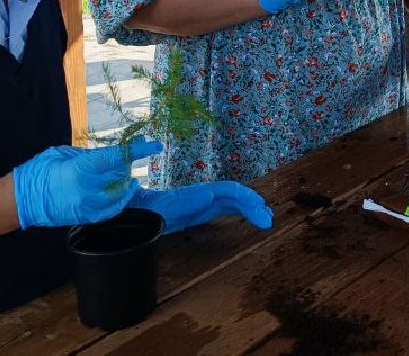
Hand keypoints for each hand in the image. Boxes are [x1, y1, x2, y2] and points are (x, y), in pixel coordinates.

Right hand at [12, 138, 162, 228]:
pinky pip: (111, 210)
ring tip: (128, 174)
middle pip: (121, 175)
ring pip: (119, 194)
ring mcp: (87, 205)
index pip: (118, 157)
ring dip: (127, 182)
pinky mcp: (85, 217)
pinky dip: (121, 200)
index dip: (139, 150)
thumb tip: (111, 154)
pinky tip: (125, 192)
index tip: (154, 145)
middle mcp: (88, 188)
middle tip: (133, 156)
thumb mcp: (64, 153)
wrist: (22, 200)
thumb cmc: (40, 171)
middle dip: (129, 164)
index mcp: (81, 168)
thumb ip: (89, 155)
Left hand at [130, 181, 272, 234]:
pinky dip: (242, 213)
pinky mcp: (203, 212)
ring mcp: (205, 203)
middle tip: (269, 219)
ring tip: (266, 219)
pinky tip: (251, 218)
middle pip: (235, 196)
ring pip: (234, 203)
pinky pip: (227, 210)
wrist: (139, 214)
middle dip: (253, 205)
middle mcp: (205, 195)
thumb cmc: (150, 212)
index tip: (260, 206)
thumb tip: (211, 194)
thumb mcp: (165, 209)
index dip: (246, 196)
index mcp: (199, 193)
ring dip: (251, 209)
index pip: (228, 190)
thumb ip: (185, 202)